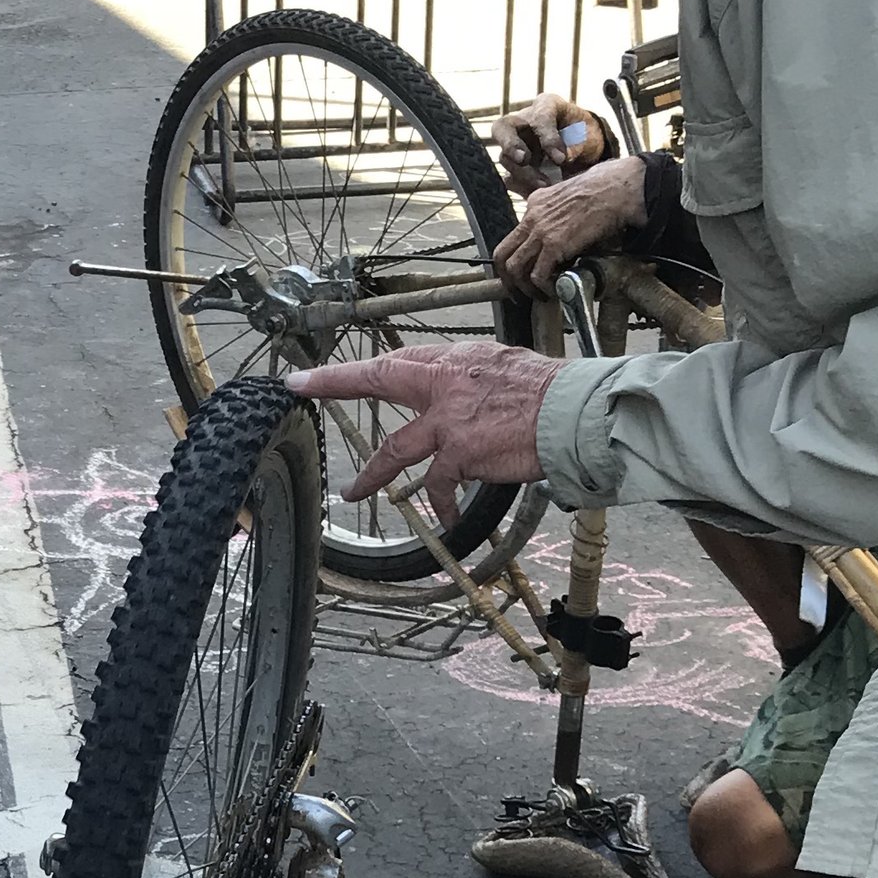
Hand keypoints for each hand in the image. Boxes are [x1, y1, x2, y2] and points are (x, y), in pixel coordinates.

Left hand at [288, 341, 561, 517]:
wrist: (576, 411)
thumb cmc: (551, 395)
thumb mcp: (504, 371)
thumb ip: (471, 384)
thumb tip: (455, 399)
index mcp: (456, 362)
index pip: (399, 359)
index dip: (360, 366)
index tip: (321, 368)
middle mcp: (446, 383)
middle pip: (379, 379)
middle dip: (334, 382)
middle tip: (300, 385)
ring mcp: (449, 419)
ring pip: (395, 450)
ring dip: (371, 476)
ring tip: (353, 492)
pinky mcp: (461, 452)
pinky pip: (438, 485)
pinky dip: (444, 504)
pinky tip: (449, 518)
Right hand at [491, 94, 615, 197]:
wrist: (584, 149)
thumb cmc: (585, 135)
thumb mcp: (588, 136)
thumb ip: (575, 145)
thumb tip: (562, 160)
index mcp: (546, 105)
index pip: (540, 117)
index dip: (548, 138)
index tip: (560, 159)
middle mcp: (524, 122)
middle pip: (503, 128)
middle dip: (510, 145)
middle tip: (523, 160)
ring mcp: (515, 144)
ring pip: (505, 157)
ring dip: (522, 173)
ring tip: (544, 185)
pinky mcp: (514, 166)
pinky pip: (510, 177)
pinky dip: (522, 186)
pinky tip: (538, 192)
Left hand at [492, 152, 648, 294]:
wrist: (617, 188)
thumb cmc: (604, 190)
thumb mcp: (572, 198)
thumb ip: (562, 215)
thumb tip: (568, 236)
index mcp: (536, 203)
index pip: (514, 236)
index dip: (516, 257)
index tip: (522, 272)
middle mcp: (532, 216)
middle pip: (503, 253)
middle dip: (506, 278)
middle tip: (517, 292)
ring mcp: (541, 230)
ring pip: (514, 267)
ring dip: (524, 287)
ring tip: (539, 295)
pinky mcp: (554, 243)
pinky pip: (538, 274)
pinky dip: (543, 288)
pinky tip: (554, 290)